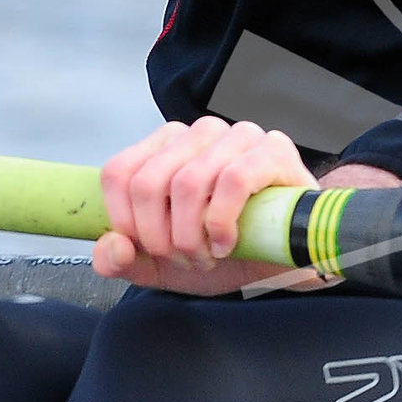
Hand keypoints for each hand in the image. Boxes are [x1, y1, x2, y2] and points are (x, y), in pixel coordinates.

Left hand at [94, 117, 395, 295]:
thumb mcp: (166, 267)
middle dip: (160, 237)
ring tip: (208, 256)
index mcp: (167, 148)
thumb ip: (126, 261)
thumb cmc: (229, 253)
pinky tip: (228, 243)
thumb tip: (111, 247)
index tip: (147, 251)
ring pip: (187, 182)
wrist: (290, 259)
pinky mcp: (274, 149)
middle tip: (185, 260)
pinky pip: (233, 180)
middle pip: (149, 182)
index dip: (123, 221)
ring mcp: (238, 135)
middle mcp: (199, 133)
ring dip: (191, 235)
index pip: (119, 171)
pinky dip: (221, 222)